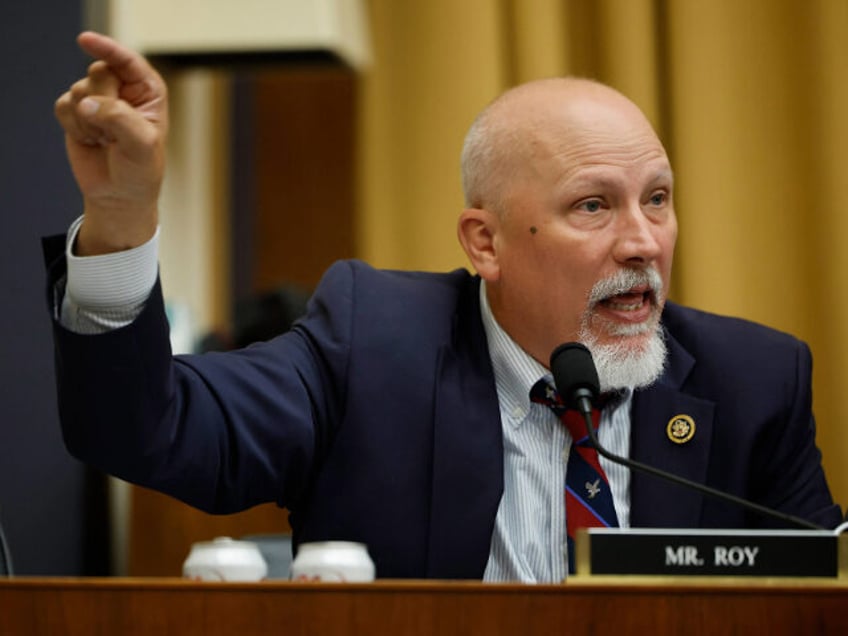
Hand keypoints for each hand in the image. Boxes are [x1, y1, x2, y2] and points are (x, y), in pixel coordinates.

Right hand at [55, 31, 168, 254]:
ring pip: (78, 90)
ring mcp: (98, 98)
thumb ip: (119, 119)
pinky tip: (91, 141)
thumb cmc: (140, 170)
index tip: (86, 41)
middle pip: (99, 73)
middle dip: (103, 102)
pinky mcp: (76, 111)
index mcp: (147, 90)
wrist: (119, 195)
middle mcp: (123, 88)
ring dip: (90, 121)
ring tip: (106, 140)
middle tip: (115, 131)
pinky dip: (74, 127)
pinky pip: (63, 106)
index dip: (107, 48)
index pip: (127, 61)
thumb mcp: (141, 145)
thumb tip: (86, 104)